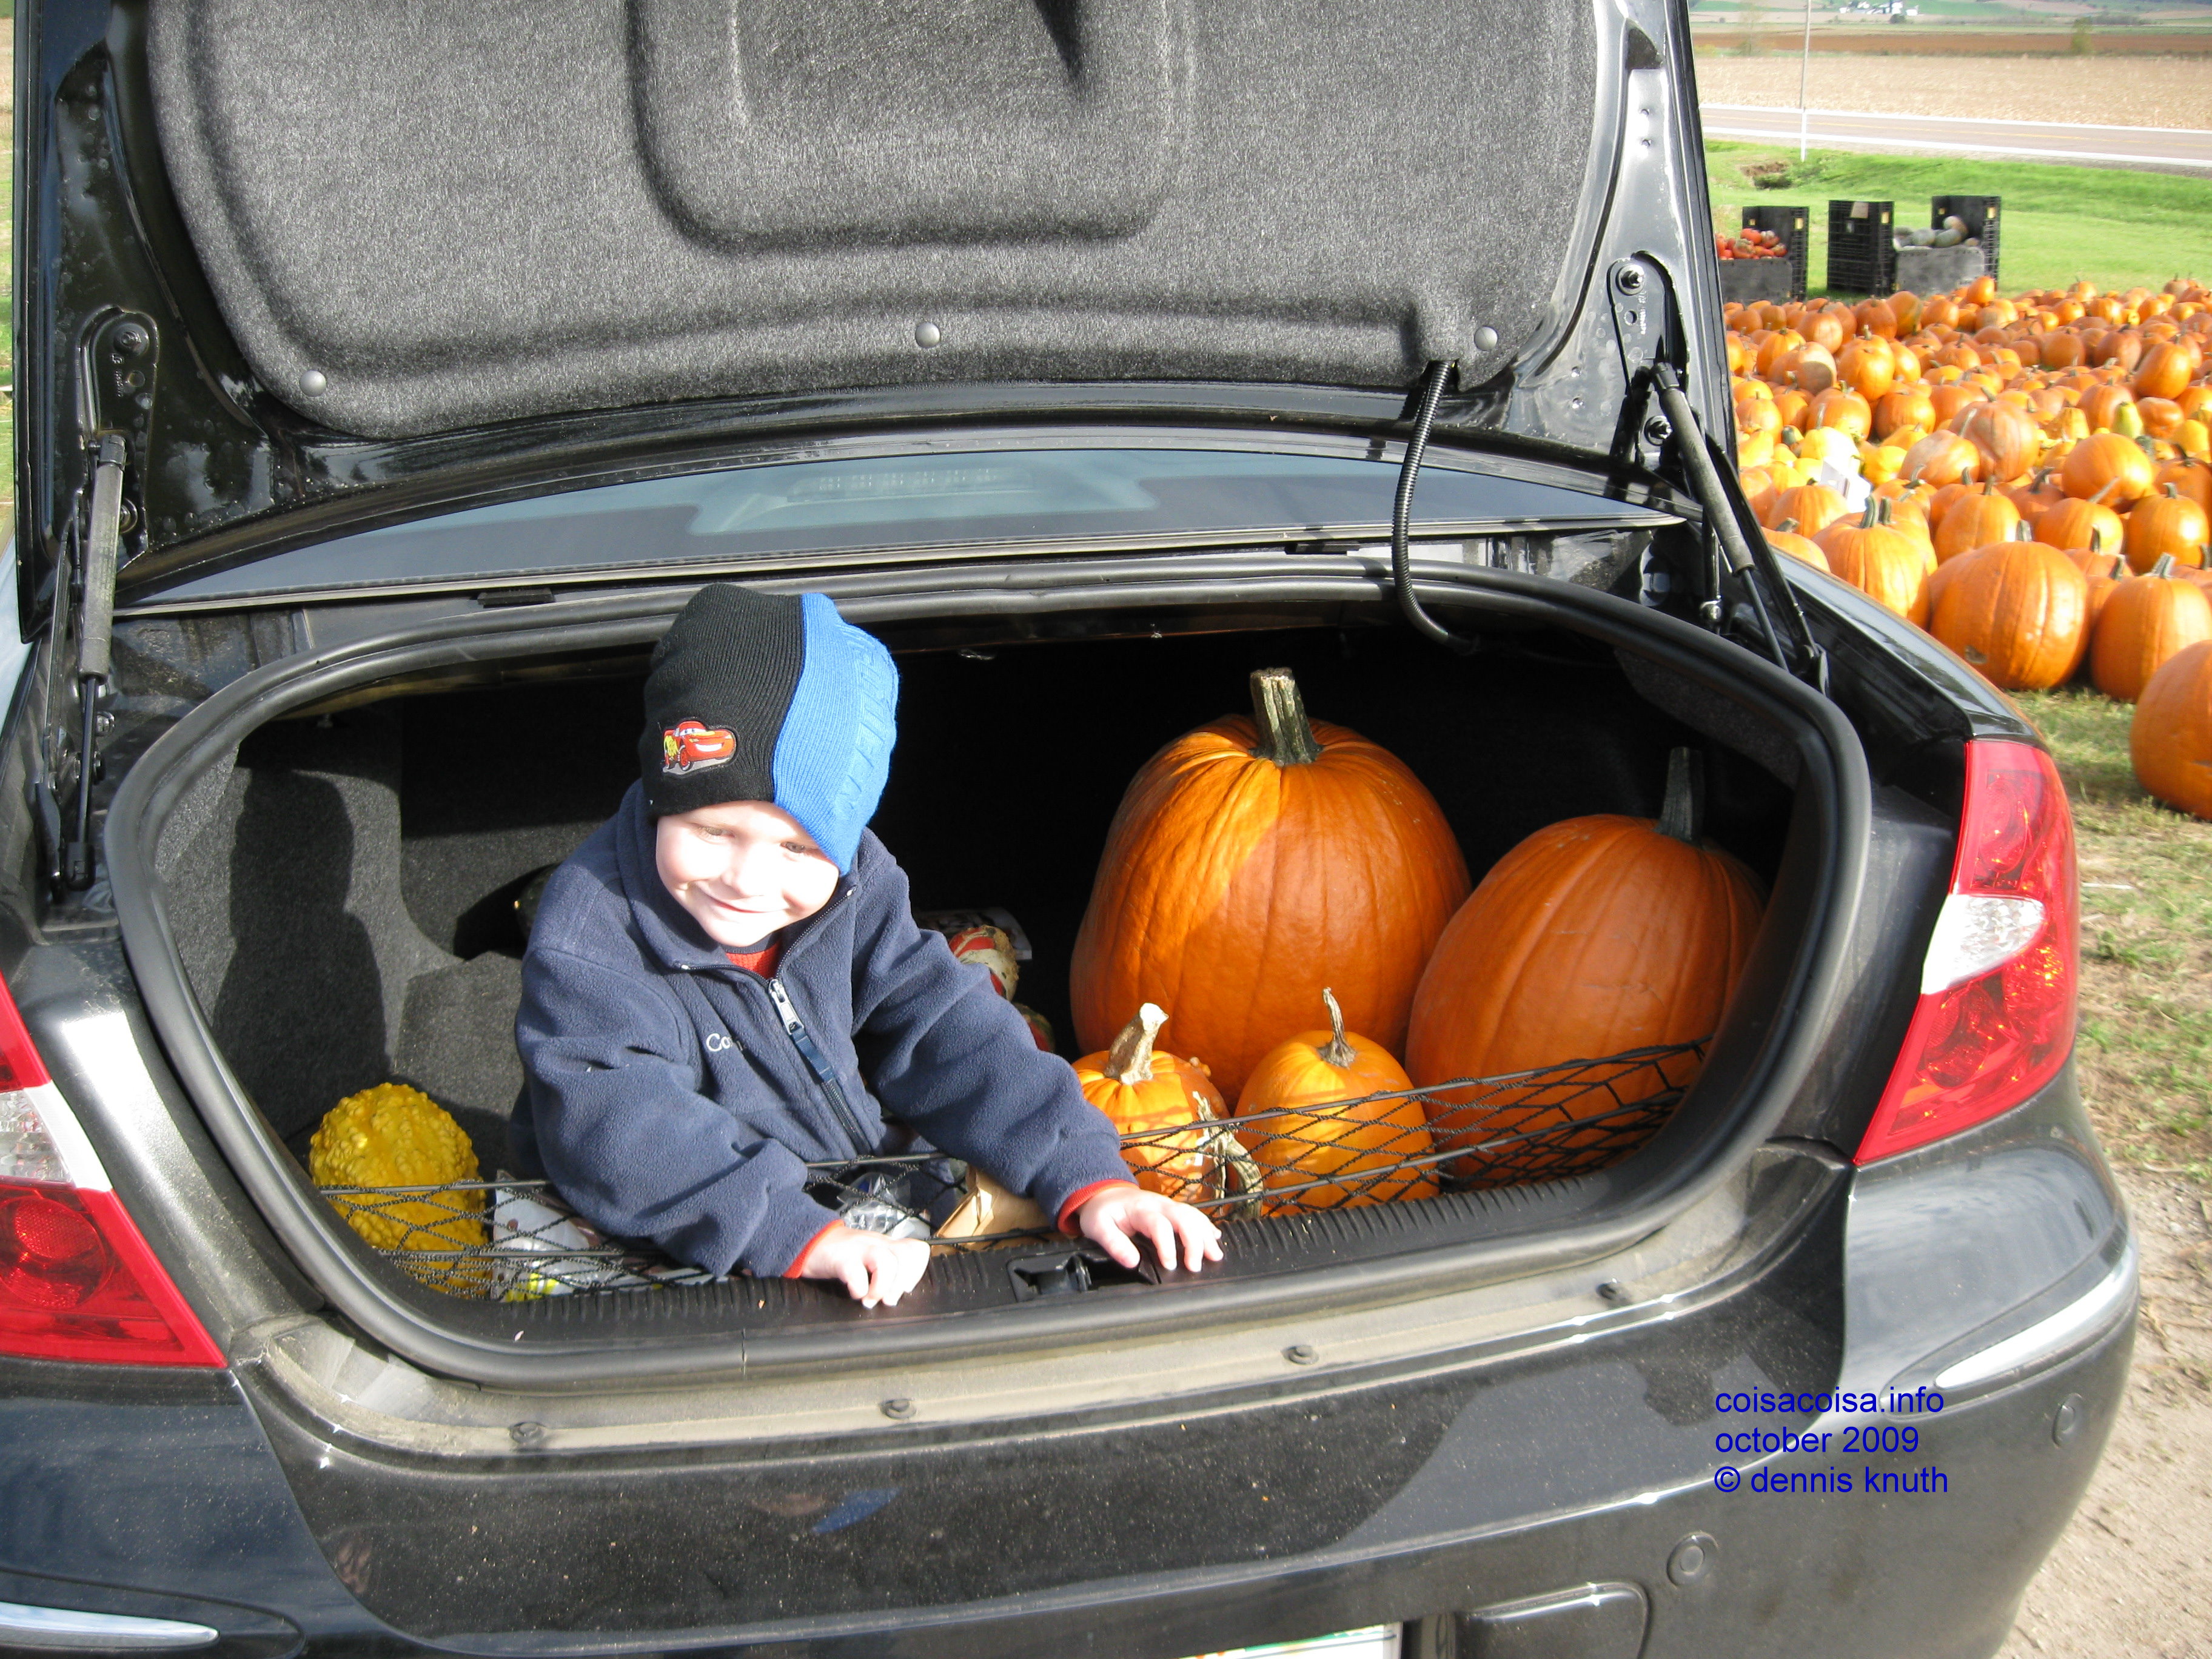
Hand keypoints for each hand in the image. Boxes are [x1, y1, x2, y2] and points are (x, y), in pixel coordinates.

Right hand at [796, 1222, 930, 1307]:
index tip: (906, 1288)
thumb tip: (899, 1292)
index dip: (916, 1270)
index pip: (916, 1249)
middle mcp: (876, 1244)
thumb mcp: (868, 1256)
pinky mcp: (840, 1258)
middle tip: (890, 1299)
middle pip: (907, 1255)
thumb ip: (885, 1268)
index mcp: (886, 1245)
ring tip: (871, 1299)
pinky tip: (854, 1293)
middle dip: (903, 1282)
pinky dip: (858, 1289)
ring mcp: (859, 1249)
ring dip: (882, 1287)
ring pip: (886, 1262)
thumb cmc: (840, 1253)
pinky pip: (856, 1273)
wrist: (809, 1240)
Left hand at [1073, 1184, 1223, 1274]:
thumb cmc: (1102, 1211)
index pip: (1159, 1225)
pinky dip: (1206, 1226)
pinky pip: (1193, 1214)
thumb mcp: (1097, 1228)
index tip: (1170, 1266)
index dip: (1167, 1246)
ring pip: (1192, 1216)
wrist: (1103, 1193)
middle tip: (1196, 1266)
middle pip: (1184, 1218)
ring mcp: (1167, 1205)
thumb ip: (1114, 1244)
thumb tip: (1132, 1262)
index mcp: (1140, 1209)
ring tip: (1214, 1255)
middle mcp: (1158, 1204)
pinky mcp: (1171, 1209)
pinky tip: (1215, 1237)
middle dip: (1194, 1242)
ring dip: (1205, 1235)